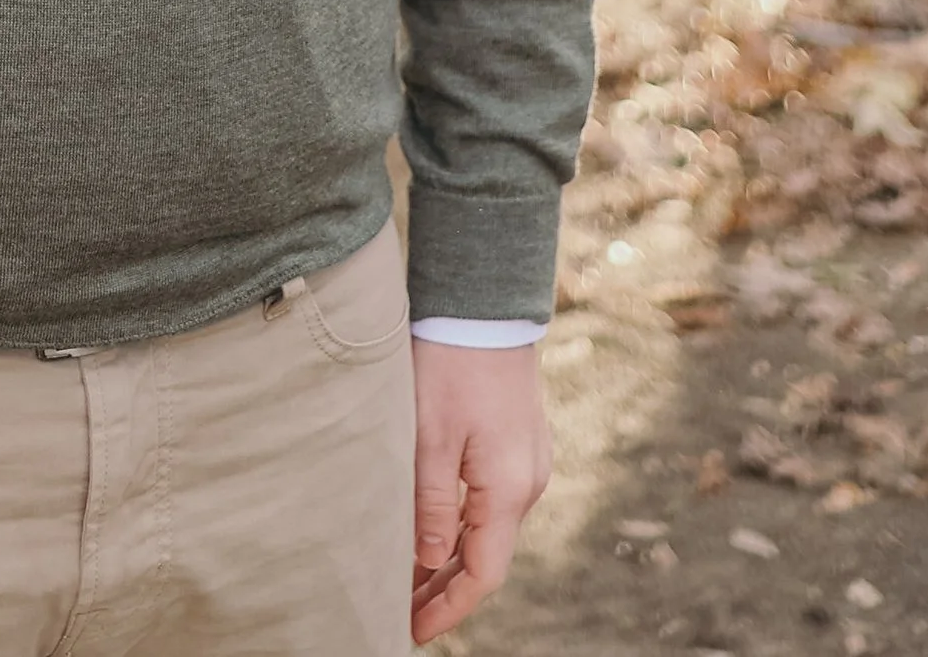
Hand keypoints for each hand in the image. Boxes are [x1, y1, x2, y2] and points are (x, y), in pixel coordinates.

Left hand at [408, 339, 550, 639]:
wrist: (486, 302)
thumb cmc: (452, 363)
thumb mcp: (430, 436)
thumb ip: (430, 504)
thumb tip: (428, 561)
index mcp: (509, 489)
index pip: (482, 574)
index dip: (447, 608)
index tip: (411, 630)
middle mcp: (528, 483)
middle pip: (487, 557)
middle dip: (444, 589)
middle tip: (399, 611)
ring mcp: (528, 462)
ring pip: (489, 530)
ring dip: (451, 556)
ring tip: (405, 576)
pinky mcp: (519, 443)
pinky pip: (492, 501)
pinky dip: (462, 524)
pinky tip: (431, 527)